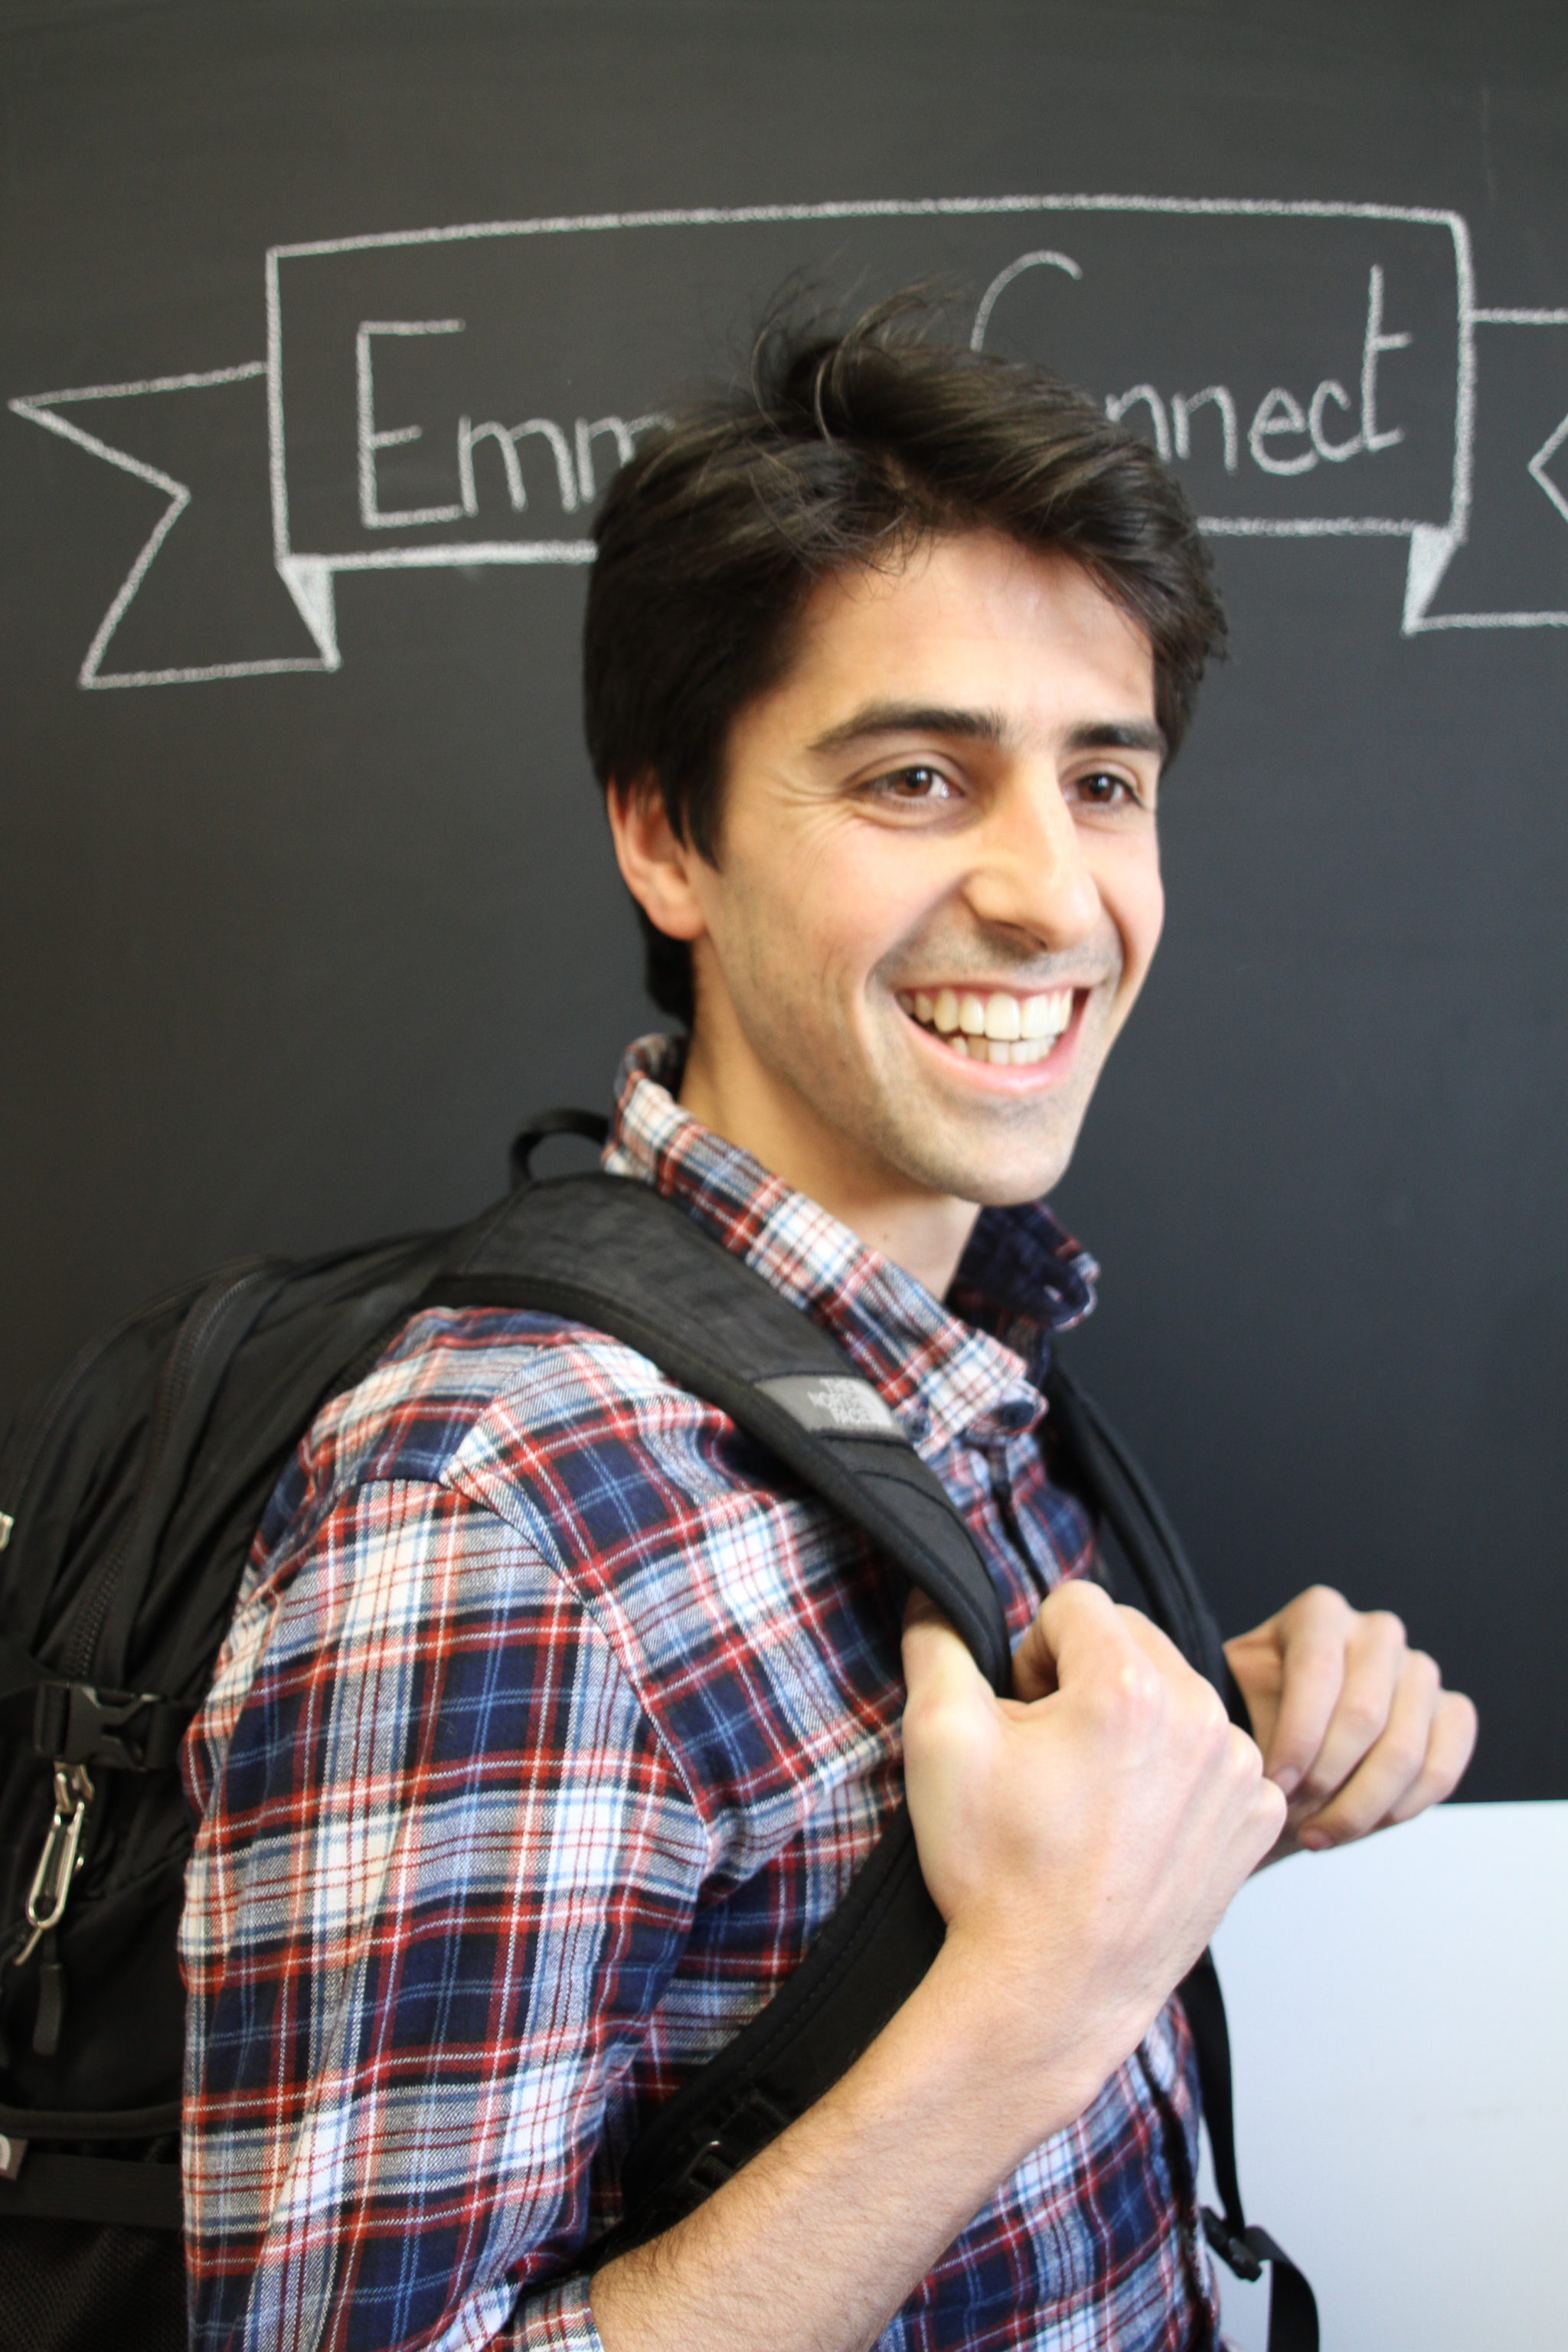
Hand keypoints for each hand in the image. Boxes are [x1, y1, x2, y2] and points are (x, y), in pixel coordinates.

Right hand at [901, 1581, 1283, 2112]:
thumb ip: (938, 1645)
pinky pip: (1214, 1755)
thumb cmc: (998, 1875)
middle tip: (1052, 1758)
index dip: (1032, 1654)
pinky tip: (1137, 1825)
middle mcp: (1201, 1718)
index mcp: (1128, 1687)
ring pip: (1177, 1694)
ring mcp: (1240, 1773)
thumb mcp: (939, 1743)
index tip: (1023, 1716)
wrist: (1052, 1993)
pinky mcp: (1256, 1820)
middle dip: (1086, 1679)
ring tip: (1094, 1797)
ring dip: (1136, 1723)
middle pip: (1133, 1640)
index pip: (1075, 1604)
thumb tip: (936, 1599)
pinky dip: (1178, 1773)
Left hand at [1224, 1585, 1476, 1854]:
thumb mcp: (1239, 1704)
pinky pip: (1440, 1770)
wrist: (1292, 1735)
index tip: (1272, 1786)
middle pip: (1364, 1715)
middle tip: (1292, 1819)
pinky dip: (1400, 1810)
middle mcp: (1378, 1631)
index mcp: (1320, 1613)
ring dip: (1358, 1807)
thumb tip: (1262, 1773)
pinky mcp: (1453, 1711)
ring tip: (1317, 1833)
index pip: (1317, 1673)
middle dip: (1325, 1779)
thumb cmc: (1259, 1714)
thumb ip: (1250, 1726)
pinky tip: (1360, 1827)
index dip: (1296, 1738)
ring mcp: (1421, 1670)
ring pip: (1405, 1752)